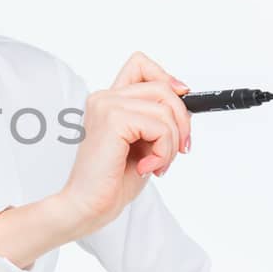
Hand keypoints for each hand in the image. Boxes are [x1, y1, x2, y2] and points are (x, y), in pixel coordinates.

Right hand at [57, 50, 193, 237]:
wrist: (88, 207)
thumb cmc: (111, 182)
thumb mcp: (143, 144)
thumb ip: (156, 120)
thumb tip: (185, 101)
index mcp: (109, 101)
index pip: (140, 64)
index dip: (166, 78)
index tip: (180, 100)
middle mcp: (104, 98)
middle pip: (163, 87)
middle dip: (182, 121)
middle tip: (179, 150)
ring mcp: (106, 105)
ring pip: (166, 108)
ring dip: (171, 143)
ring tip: (156, 164)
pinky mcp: (112, 119)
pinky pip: (159, 126)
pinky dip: (163, 151)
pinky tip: (147, 167)